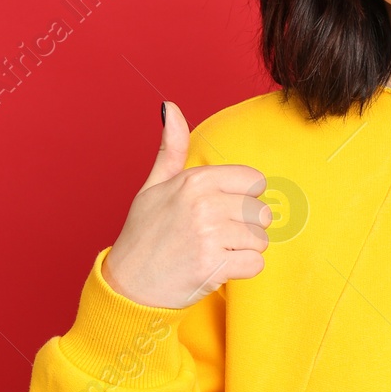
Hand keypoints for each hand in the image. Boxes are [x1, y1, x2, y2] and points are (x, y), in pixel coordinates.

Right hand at [101, 101, 271, 308]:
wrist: (128, 285)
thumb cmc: (144, 235)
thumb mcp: (154, 186)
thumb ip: (171, 148)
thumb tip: (170, 106)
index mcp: (194, 180)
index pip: (254, 181)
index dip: (243, 198)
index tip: (221, 210)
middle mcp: (204, 204)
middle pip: (262, 212)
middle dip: (245, 227)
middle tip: (216, 236)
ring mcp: (209, 235)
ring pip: (261, 239)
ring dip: (243, 250)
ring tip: (214, 252)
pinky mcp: (213, 266)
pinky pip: (256, 264)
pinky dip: (241, 270)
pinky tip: (217, 268)